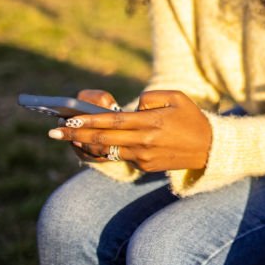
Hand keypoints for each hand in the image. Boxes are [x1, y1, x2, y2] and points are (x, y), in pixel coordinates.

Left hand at [48, 90, 212, 171]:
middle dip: (76, 135)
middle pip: (103, 138)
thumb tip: (130, 107)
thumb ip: (150, 97)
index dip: (88, 121)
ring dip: (85, 145)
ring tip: (67, 139)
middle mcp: (145, 141)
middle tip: (54, 132)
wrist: (209, 148)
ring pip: (108, 150)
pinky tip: (92, 145)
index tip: (69, 119)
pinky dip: (106, 150)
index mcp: (152, 122)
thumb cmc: (191, 118)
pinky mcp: (145, 166)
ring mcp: (144, 156)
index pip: (113, 121)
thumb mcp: (177, 98)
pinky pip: (121, 156)